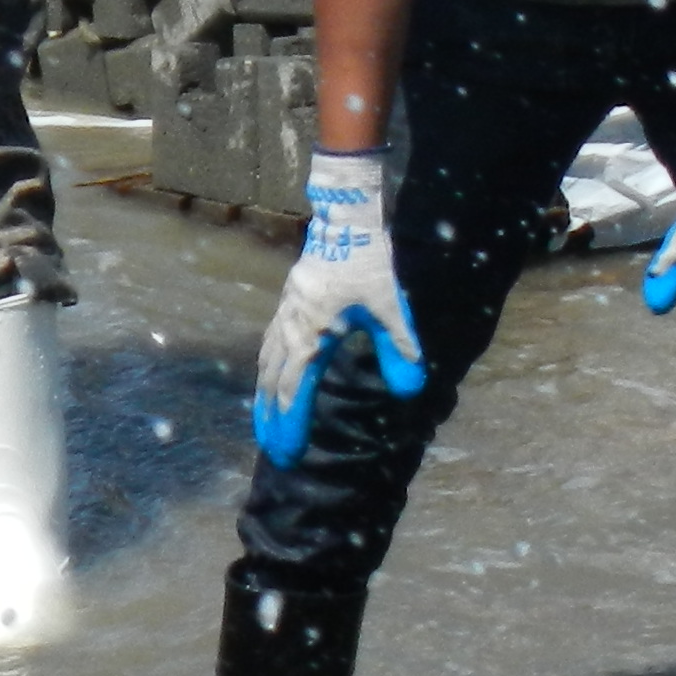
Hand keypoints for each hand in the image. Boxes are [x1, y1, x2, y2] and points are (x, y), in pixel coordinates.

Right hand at [253, 151, 421, 462]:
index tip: (288, 453)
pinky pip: (269, 344)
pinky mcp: (288, 303)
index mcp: (311, 336)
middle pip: (272, 384)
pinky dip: (267, 369)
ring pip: (266, 364)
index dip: (291, 425)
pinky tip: (270, 376)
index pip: (294, 392)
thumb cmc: (367, 263)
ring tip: (265, 424)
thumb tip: (411, 388)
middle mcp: (290, 329)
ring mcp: (284, 315)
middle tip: (275, 453)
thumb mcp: (389, 308)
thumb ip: (399, 349)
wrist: (344, 221)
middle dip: (273, 420)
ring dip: (264, 397)